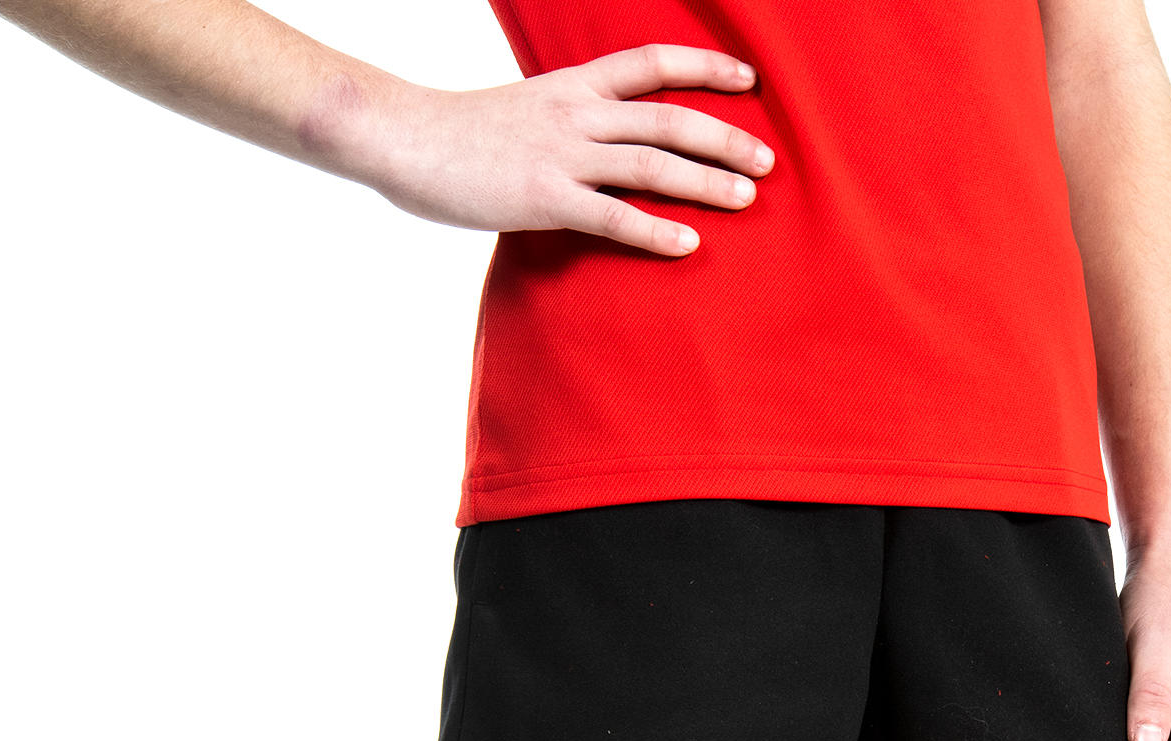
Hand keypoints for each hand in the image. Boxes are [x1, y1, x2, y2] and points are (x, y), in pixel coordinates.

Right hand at [353, 47, 773, 256]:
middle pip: (667, 119)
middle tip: (768, 160)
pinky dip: (653, 231)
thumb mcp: (524, 109)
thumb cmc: (460, 133)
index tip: (749, 80)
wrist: (402, 136)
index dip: (705, 68)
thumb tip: (600, 142)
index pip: (652, 64)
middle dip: (724, 137)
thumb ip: (568, 122)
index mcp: (572, 85)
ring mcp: (561, 155)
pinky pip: (611, 216)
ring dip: (704, 181)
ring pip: (650, 163)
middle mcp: (576, 113)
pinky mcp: (543, 199)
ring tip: (747, 198)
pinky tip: (688, 245)